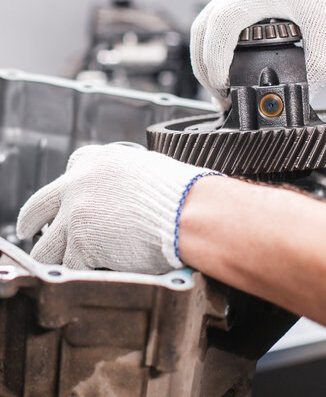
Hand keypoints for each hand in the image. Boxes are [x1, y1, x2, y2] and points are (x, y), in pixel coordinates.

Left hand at [16, 144, 218, 271]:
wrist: (188, 211)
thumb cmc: (180, 193)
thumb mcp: (146, 169)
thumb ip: (122, 179)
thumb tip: (122, 195)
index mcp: (97, 160)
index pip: (69, 172)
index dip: (66, 192)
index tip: (63, 202)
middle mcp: (78, 182)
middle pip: (39, 206)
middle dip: (30, 222)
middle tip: (29, 231)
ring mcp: (75, 212)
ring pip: (48, 245)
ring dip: (56, 256)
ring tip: (63, 265)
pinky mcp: (81, 242)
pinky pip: (70, 266)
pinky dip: (82, 272)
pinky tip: (95, 272)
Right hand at [190, 0, 325, 102]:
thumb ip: (317, 70)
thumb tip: (298, 98)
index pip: (220, 27)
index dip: (216, 62)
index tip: (225, 88)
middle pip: (202, 31)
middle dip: (205, 69)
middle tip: (221, 96)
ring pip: (203, 28)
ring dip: (206, 60)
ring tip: (222, 89)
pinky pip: (213, 24)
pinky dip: (213, 49)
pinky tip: (226, 69)